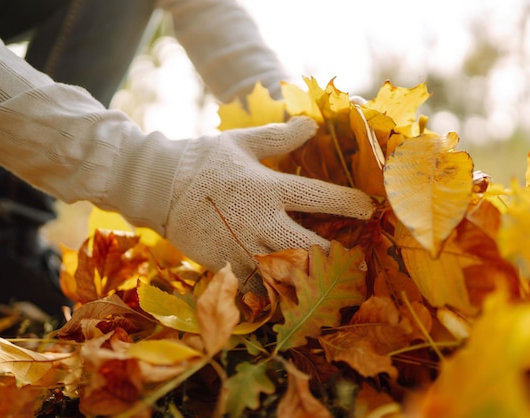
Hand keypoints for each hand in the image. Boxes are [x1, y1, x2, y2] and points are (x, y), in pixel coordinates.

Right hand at [166, 116, 373, 289]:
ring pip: (285, 273)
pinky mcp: (224, 264)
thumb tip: (313, 124)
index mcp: (267, 187)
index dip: (349, 203)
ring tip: (329, 282)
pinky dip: (274, 292)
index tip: (371, 208)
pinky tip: (290, 295)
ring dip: (309, 279)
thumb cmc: (204, 160)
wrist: (158, 186)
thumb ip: (279, 136)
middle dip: (335, 255)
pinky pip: (256, 287)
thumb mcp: (242, 142)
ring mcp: (241, 245)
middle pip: (309, 247)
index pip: (318, 197)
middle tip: (353, 258)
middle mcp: (258, 219)